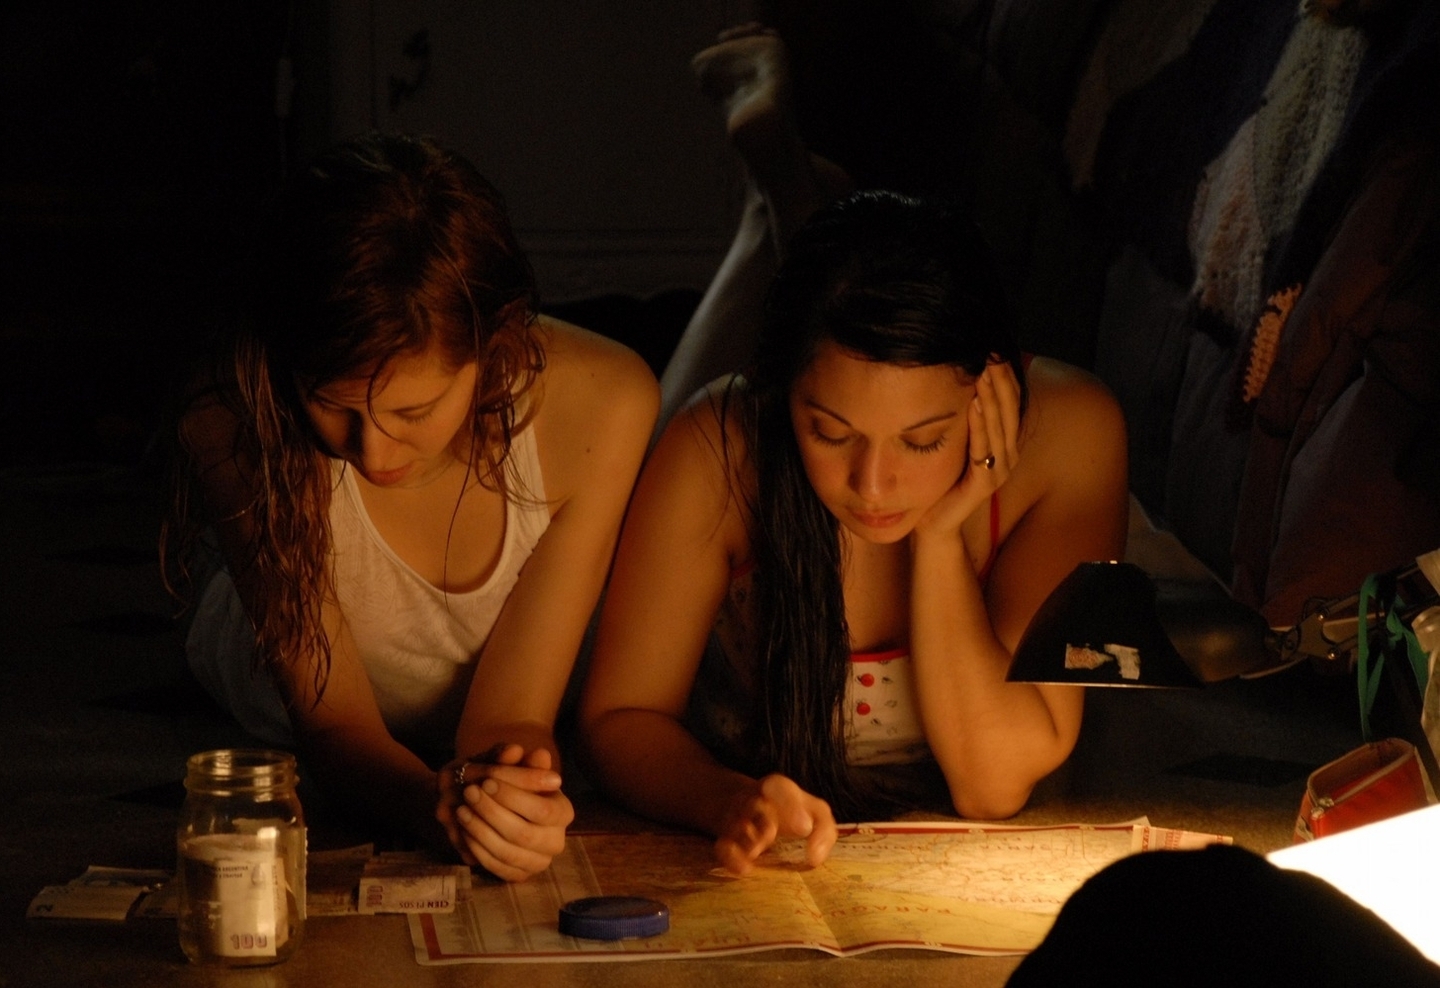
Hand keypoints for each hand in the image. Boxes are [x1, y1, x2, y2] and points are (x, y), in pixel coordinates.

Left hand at [437, 743, 574, 881]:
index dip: (513, 797)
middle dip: (492, 813)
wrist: (497, 808)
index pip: (543, 810)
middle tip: (469, 793)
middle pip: (524, 834)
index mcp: (564, 812)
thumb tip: (538, 755)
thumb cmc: (509, 785)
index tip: (487, 781)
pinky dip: (477, 848)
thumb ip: (525, 763)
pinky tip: (463, 828)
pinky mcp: (518, 875)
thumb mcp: (515, 768)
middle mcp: (556, 841)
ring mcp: (538, 862)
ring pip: (507, 852)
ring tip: (461, 809)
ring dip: (480, 830)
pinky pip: (496, 867)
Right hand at [714, 773, 836, 875]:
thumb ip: (823, 830)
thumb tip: (815, 857)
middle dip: (763, 820)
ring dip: (746, 838)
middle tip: (771, 833)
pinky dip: (731, 857)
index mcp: (776, 789)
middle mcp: (753, 801)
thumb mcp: (814, 812)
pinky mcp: (726, 841)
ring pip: (737, 826)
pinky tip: (745, 869)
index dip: (790, 804)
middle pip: (754, 805)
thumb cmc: (789, 813)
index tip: (804, 827)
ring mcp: (737, 820)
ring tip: (757, 849)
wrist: (747, 808)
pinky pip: (723, 847)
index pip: (778, 787)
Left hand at [916, 359, 1022, 538]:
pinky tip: (974, 405)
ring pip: (999, 428)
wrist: (933, 523)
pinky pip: (984, 451)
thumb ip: (964, 416)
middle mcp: (1006, 455)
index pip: (1009, 402)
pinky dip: (980, 427)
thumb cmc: (942, 479)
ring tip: (985, 372)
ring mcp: (998, 471)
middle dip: (1000, 380)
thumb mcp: (955, 441)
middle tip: (991, 351)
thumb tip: (958, 378)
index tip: (993, 348)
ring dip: (993, 398)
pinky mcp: (983, 485)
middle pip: (1009, 410)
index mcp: (1003, 443)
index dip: (1004, 376)